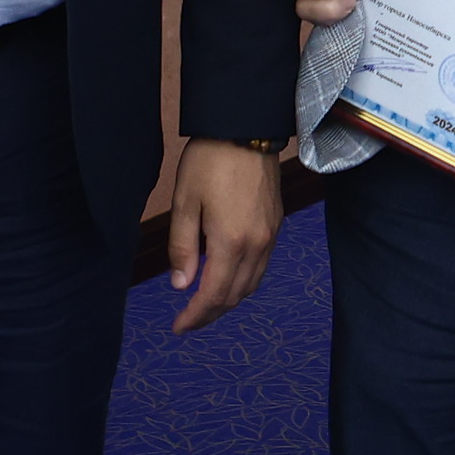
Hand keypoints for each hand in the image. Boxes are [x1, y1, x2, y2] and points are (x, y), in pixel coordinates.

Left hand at [166, 138, 281, 331]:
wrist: (245, 128)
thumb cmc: (210, 160)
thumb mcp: (185, 203)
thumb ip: (183, 248)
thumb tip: (181, 285)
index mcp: (231, 241)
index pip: (214, 295)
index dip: (196, 316)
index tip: (178, 327)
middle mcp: (257, 244)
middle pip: (236, 295)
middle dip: (211, 313)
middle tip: (188, 320)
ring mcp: (270, 235)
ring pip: (252, 284)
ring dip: (229, 299)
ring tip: (204, 302)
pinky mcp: (276, 224)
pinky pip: (262, 265)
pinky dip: (243, 280)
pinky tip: (225, 274)